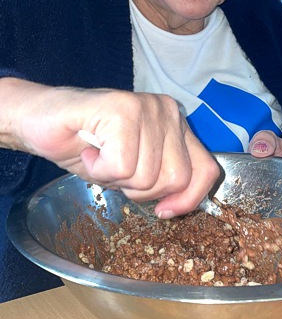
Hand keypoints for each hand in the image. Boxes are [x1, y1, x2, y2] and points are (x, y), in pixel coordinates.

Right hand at [4, 79, 219, 218]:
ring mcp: (148, 107)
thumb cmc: (87, 146)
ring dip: (115, 178)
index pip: (206, 170)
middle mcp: (169, 112)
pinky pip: (122, 166)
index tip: (164, 211)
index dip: (188, 199)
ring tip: (100, 156)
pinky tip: (90, 150)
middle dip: (140, 189)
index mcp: (178, 126)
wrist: (38, 121)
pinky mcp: (123, 108)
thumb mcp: (134, 170)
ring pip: (146, 176)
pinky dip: (99, 169)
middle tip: (114, 169)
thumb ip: (162, 180)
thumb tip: (176, 208)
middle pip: (176, 179)